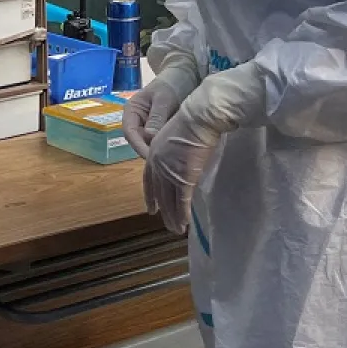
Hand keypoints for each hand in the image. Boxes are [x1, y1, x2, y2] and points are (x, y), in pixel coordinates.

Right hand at [121, 52, 200, 158]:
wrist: (187, 75)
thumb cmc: (171, 83)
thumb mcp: (164, 98)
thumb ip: (157, 117)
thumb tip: (150, 138)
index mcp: (132, 111)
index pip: (130, 132)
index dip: (138, 146)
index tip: (151, 157)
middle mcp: (137, 120)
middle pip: (139, 141)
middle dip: (149, 151)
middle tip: (164, 164)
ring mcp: (149, 125)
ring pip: (149, 143)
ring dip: (158, 151)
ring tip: (171, 161)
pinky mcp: (161, 129)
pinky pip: (160, 141)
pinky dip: (166, 147)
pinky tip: (176, 153)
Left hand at [142, 108, 223, 233]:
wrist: (199, 118)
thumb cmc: (191, 123)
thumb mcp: (176, 140)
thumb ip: (173, 155)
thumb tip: (179, 166)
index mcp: (153, 152)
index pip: (148, 179)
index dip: (150, 195)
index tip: (151, 208)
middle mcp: (156, 163)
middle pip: (158, 192)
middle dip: (163, 210)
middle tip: (167, 224)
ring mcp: (168, 170)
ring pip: (169, 199)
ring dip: (173, 216)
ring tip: (176, 229)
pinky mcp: (183, 176)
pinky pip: (182, 200)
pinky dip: (183, 213)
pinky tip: (184, 224)